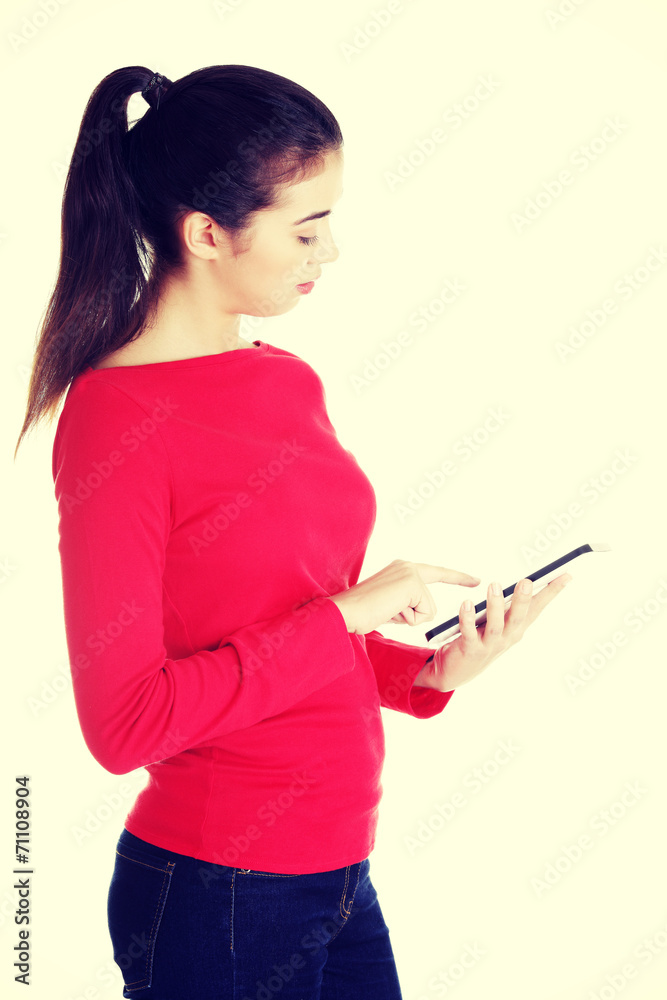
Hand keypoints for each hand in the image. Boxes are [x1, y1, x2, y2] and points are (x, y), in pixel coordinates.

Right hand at [327, 559, 479, 634]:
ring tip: (385, 611)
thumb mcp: (392, 607)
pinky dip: (407, 619)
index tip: (476, 580)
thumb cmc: (363, 613)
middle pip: (429, 603)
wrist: (345, 612)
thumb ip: (409, 603)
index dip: (457, 578)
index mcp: (402, 570)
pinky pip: (423, 614)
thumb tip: (426, 612)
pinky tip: (389, 610)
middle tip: (387, 610)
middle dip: (411, 616)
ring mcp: (410, 573)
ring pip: (427, 610)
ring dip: (408, 618)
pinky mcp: (412, 584)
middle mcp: (407, 566)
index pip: (436, 573)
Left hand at [415, 574, 571, 691]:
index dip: (551, 592)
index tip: (565, 575)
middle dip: (523, 600)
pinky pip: (469, 633)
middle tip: (527, 581)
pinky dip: (467, 619)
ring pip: (496, 625)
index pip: (537, 608)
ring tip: (494, 585)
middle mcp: (506, 638)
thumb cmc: (478, 639)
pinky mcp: (470, 651)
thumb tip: (522, 582)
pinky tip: (467, 604)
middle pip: (518, 618)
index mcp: (516, 629)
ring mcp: (489, 646)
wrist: (457, 672)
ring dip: (495, 606)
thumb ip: (507, 606)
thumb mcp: (498, 623)